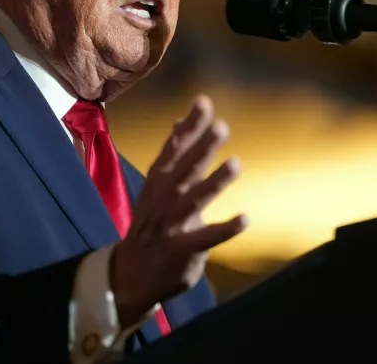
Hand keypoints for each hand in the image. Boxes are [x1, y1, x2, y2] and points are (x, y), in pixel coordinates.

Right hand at [110, 95, 247, 326]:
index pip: (173, 148)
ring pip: (193, 200)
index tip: (203, 102)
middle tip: (222, 126)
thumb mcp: (157, 186)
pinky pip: (205, 238)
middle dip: (202, 147)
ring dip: (213, 182)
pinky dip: (223, 229)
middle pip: (183, 169)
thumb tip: (180, 122)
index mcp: (158, 181)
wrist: (132, 273)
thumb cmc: (152, 223)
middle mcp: (162, 199)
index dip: (188, 126)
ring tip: (235, 164)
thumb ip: (174, 156)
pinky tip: (244, 219)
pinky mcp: (182, 250)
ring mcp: (171, 225)